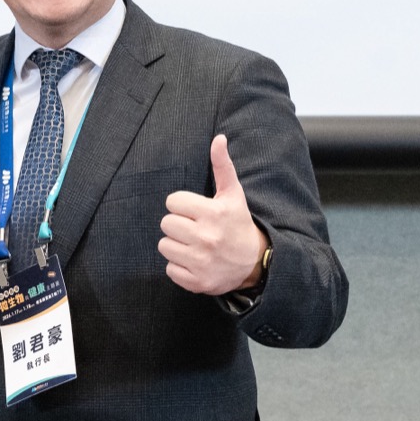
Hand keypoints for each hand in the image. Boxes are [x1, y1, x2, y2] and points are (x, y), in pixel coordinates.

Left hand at [158, 135, 269, 294]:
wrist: (254, 263)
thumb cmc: (237, 224)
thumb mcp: (233, 194)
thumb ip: (222, 166)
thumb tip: (218, 138)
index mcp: (214, 213)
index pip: (172, 202)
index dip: (182, 205)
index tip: (196, 211)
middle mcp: (207, 238)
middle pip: (166, 224)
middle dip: (178, 225)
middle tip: (196, 229)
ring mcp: (201, 262)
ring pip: (164, 246)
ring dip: (176, 245)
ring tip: (195, 244)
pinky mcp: (197, 282)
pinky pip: (169, 268)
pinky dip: (179, 266)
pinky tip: (195, 261)